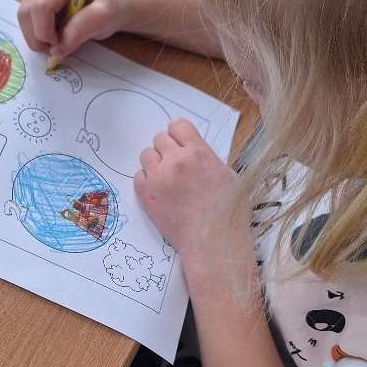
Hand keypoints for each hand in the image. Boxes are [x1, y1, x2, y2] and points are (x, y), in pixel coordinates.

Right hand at [17, 0, 127, 58]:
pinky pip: (29, 24)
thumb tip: (57, 49)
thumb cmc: (111, 7)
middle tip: (59, 48)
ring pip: (24, 21)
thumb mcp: (104, 17)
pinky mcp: (36, 2)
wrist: (114, 5)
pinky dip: (40, 36)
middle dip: (38, 37)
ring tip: (61, 42)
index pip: (40, 7)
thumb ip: (81, 30)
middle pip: (26, 14)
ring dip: (38, 38)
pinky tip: (57, 36)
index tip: (61, 44)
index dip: (45, 31)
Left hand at [134, 119, 238, 261]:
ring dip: (155, 163)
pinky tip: (159, 191)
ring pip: (146, 155)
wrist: (211, 242)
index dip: (178, 134)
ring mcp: (158, 178)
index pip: (177, 125)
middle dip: (166, 148)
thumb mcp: (228, 176)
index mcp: (199, 153)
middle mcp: (176, 161)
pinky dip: (147, 180)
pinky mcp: (146, 195)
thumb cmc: (227, 212)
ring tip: (166, 177)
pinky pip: (138, 176)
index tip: (180, 143)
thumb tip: (194, 153)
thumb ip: (207, 159)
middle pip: (159, 138)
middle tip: (174, 163)